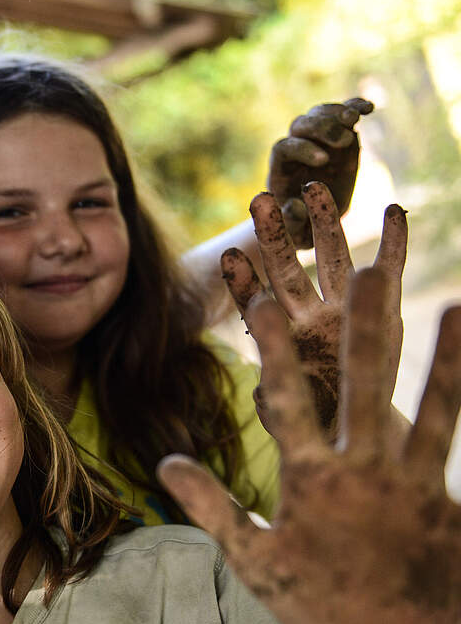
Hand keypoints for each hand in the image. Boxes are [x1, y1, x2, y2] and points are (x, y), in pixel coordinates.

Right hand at [158, 268, 460, 623]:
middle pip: (360, 388)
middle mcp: (363, 471)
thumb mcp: (258, 562)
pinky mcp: (441, 489)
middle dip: (360, 329)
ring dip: (432, 353)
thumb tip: (167, 464)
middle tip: (365, 273)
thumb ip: (215, 509)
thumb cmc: (323, 600)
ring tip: (444, 302)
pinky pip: (452, 431)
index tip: (260, 302)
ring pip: (422, 404)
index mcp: (311, 483)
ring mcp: (409, 478)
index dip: (272, 351)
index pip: (285, 403)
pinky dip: (458, 388)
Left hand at [220, 185, 405, 438]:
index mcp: (280, 337)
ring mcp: (345, 308)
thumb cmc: (313, 426)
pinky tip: (395, 211)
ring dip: (324, 223)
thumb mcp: (291, 419)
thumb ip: (275, 406)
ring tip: (314, 189)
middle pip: (287, 269)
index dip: (243, 281)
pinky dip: (395, 242)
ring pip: (331, 258)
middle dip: (273, 236)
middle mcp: (309, 316)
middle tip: (259, 199)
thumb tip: (259, 395)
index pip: (255, 302)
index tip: (227, 255)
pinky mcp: (385, 310)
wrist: (355, 435)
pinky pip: (391, 270)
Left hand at [268, 98, 372, 247]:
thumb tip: (295, 206)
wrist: (317, 218)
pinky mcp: (338, 134)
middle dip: (321, 129)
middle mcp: (295, 148)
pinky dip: (354, 106)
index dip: (302, 150)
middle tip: (344, 139)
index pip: (284, 148)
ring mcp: (317, 138)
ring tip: (355, 119)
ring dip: (337, 112)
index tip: (323, 161)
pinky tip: (369, 108)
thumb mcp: (297, 232)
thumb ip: (293, 221)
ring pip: (319, 114)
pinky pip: (342, 113)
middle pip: (301, 125)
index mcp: (281, 169)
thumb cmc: (302, 227)